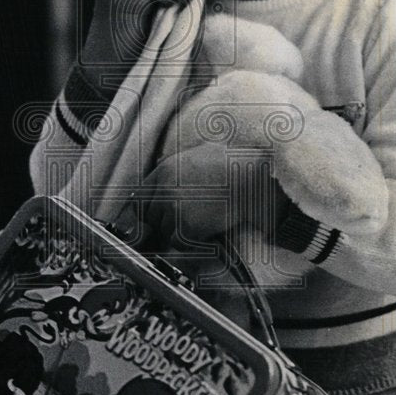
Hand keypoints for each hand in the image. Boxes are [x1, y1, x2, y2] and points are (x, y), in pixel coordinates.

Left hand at [143, 144, 289, 245]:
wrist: (256, 178)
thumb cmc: (238, 163)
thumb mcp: (206, 150)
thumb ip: (185, 161)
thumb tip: (173, 169)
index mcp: (166, 168)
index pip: (139, 195)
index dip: (149, 207)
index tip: (155, 216)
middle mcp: (164, 188)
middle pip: (149, 215)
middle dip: (163, 222)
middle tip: (182, 225)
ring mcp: (173, 208)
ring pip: (164, 231)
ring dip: (179, 233)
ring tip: (202, 226)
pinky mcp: (186, 226)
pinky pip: (179, 243)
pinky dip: (191, 244)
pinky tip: (207, 234)